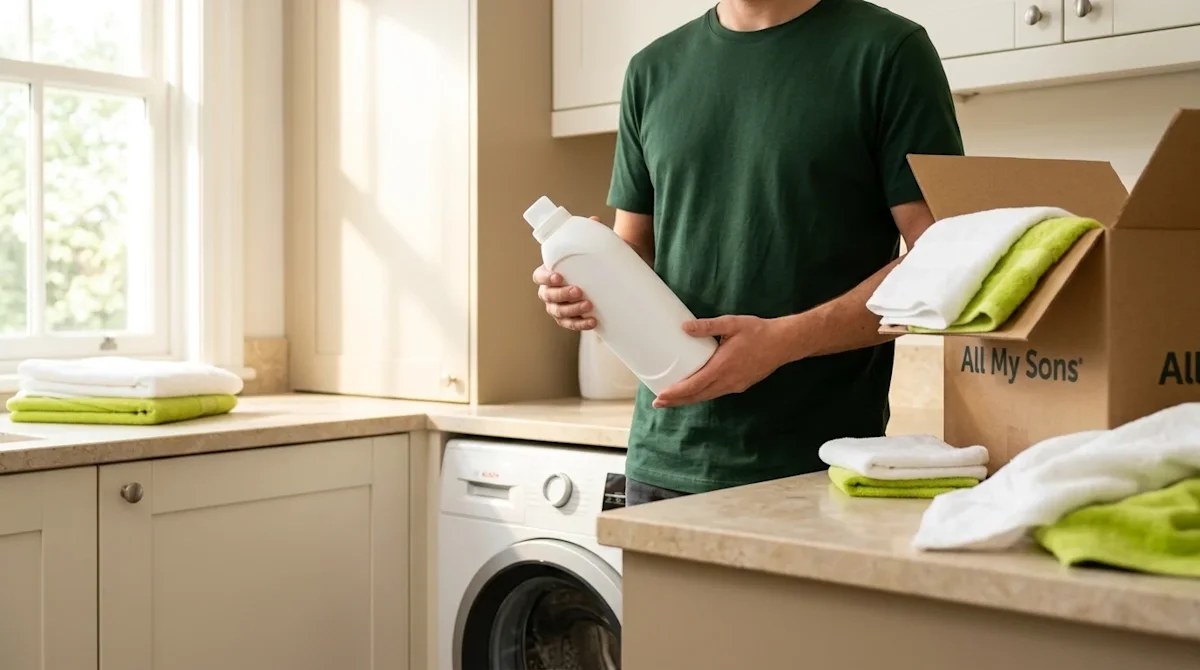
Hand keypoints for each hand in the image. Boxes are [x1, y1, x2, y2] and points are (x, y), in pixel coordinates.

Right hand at [531, 216, 602, 330]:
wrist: (608, 275)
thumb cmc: (593, 260)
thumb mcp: (593, 246)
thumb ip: (592, 234)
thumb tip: (594, 220)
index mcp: (549, 273)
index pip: (538, 276)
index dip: (546, 278)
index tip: (559, 276)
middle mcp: (550, 291)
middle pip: (548, 296)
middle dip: (561, 295)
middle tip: (579, 290)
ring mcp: (559, 307)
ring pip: (558, 312)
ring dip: (572, 311)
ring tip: (589, 306)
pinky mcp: (571, 318)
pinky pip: (570, 324)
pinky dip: (580, 325)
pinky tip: (593, 322)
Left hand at [652, 315, 790, 408]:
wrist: (784, 343)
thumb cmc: (758, 332)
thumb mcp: (731, 324)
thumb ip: (707, 326)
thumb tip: (684, 327)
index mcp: (722, 367)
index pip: (694, 385)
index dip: (675, 393)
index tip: (660, 397)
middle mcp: (728, 381)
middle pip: (697, 396)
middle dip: (676, 401)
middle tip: (658, 402)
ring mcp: (735, 385)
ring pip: (707, 397)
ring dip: (688, 399)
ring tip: (671, 400)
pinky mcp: (740, 385)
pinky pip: (716, 393)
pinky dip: (702, 395)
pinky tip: (695, 392)